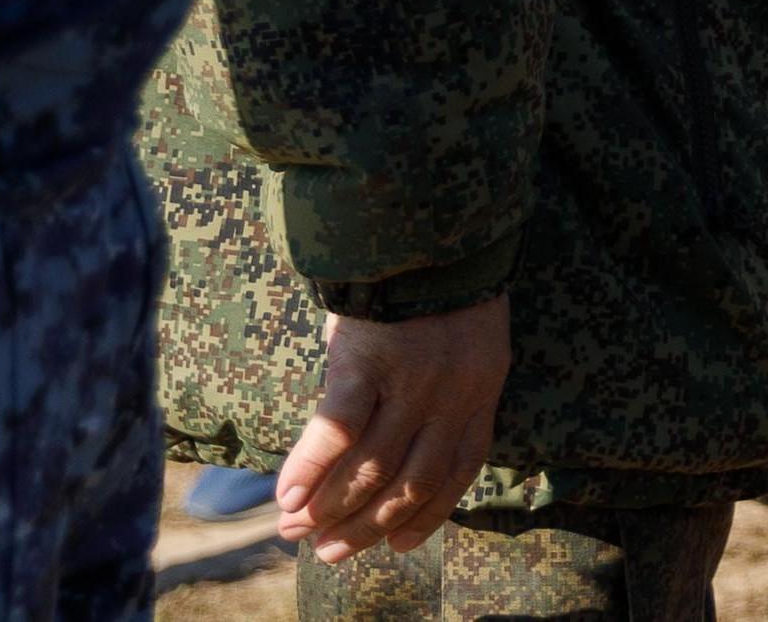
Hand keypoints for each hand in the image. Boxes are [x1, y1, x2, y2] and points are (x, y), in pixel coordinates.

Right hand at [273, 290, 508, 562]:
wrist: (433, 214)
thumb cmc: (443, 273)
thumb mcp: (468, 335)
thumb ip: (449, 386)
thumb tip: (405, 435)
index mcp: (481, 391)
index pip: (456, 475)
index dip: (424, 518)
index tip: (394, 546)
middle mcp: (452, 396)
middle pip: (408, 483)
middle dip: (365, 525)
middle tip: (327, 552)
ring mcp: (411, 381)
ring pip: (371, 466)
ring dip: (330, 507)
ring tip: (295, 530)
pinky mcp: (368, 360)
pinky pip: (337, 427)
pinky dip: (310, 467)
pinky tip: (286, 493)